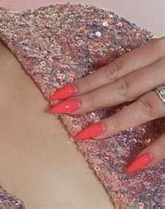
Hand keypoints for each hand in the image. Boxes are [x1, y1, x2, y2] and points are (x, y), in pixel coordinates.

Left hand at [47, 37, 164, 172]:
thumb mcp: (164, 49)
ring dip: (114, 122)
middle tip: (59, 110)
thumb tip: (100, 62)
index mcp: (160, 50)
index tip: (58, 93)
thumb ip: (136, 57)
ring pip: (146, 106)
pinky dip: (157, 149)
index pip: (115, 68)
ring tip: (85, 134)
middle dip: (89, 99)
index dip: (86, 81)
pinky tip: (133, 163)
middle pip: (123, 85)